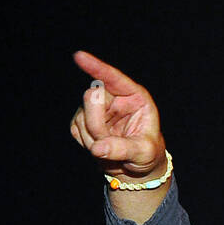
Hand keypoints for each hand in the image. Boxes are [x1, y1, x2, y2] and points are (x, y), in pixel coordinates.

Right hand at [70, 50, 165, 179]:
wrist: (138, 167)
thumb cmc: (148, 155)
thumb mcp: (143, 153)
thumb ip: (122, 148)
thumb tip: (97, 148)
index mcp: (134, 97)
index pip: (113, 78)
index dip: (96, 67)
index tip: (79, 57)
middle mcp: (114, 97)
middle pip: (91, 98)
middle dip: (96, 124)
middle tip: (106, 145)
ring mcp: (97, 108)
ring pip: (82, 116)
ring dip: (93, 138)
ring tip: (111, 150)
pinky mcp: (84, 120)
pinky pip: (75, 128)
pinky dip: (86, 142)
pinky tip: (100, 147)